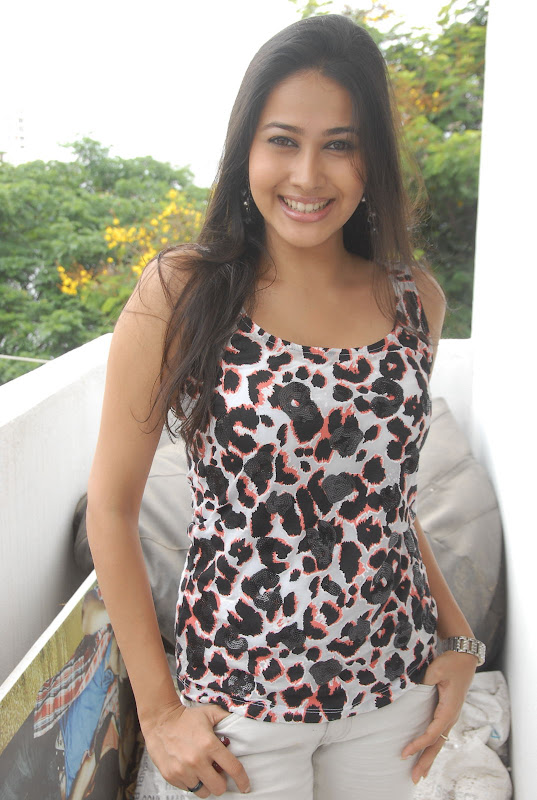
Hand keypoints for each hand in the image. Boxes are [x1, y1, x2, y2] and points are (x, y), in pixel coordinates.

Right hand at [141, 697, 250, 796]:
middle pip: (219, 787)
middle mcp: (197, 760)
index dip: (243, 780)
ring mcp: (183, 771)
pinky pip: (188, 789)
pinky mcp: (171, 777)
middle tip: (218, 772)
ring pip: (204, 792)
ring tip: (203, 771)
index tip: (246, 786)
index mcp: (209, 744)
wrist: (160, 720)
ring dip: (206, 783)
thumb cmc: (187, 717)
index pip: (233, 769)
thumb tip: (243, 725)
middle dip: (222, 782)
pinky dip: (192, 782)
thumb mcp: (210, 713)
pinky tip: (190, 769)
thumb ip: (227, 719)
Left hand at [401, 651, 476, 783]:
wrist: (464, 658)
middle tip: (414, 778)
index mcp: (449, 709)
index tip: (404, 753)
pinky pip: (440, 734)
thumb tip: (414, 689)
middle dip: (425, 762)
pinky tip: (426, 754)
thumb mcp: (437, 669)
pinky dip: (432, 746)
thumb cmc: (450, 663)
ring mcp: (451, 716)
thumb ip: (426, 680)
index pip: (432, 733)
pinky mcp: (447, 713)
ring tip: (420, 774)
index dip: (418, 744)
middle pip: (437, 745)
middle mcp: (451, 716)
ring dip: (429, 758)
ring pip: (440, 742)